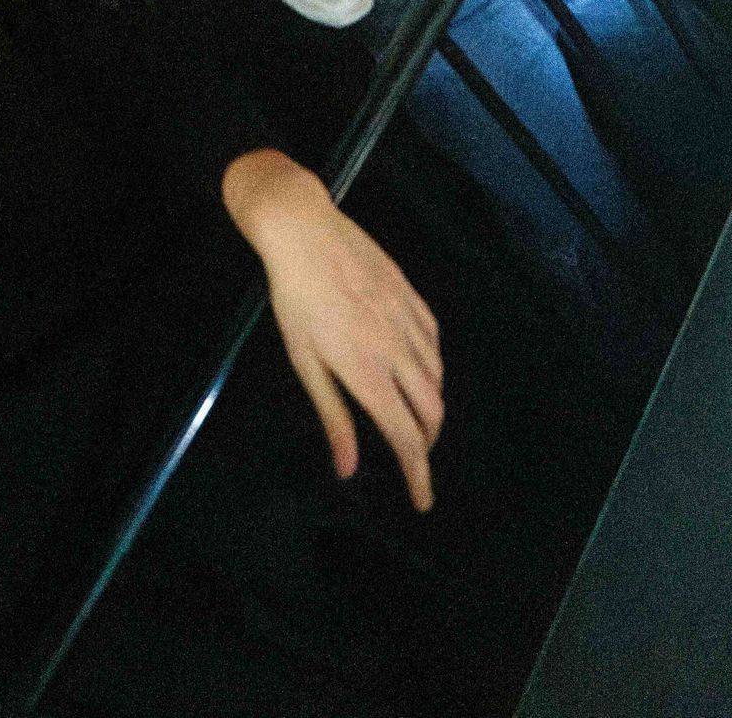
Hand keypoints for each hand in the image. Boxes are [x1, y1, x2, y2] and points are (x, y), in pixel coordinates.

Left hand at [223, 152, 442, 513]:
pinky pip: (434, 341)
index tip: (422, 500)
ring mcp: (408, 319)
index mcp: (368, 372)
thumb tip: (347, 468)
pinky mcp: (411, 295)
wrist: (304, 231)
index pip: (406, 437)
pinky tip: (417, 368)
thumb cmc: (295, 300)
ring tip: (412, 417)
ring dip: (430, 406)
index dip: (418, 474)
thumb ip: (333, 416)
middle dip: (426, 443)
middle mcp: (397, 350)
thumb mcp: (306, 363)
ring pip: (437, 377)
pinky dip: (432, 366)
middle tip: (411, 457)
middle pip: (431, 412)